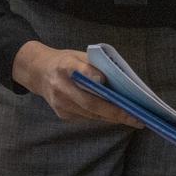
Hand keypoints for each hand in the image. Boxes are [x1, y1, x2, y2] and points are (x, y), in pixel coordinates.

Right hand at [12, 41, 141, 127]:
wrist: (39, 72)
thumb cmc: (66, 62)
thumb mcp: (78, 55)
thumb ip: (94, 65)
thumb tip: (116, 80)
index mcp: (65, 66)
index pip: (78, 70)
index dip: (89, 74)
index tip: (102, 80)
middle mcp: (61, 87)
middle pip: (90, 102)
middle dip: (115, 112)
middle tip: (136, 117)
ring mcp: (60, 103)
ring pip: (90, 113)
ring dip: (113, 117)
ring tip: (133, 119)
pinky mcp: (62, 114)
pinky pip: (87, 117)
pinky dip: (103, 116)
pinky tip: (117, 116)